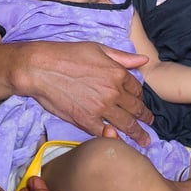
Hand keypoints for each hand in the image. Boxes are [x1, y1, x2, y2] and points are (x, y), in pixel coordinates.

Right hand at [16, 41, 153, 145]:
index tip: (141, 103)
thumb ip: (123, 57)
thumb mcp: (98, 48)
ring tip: (144, 141)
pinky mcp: (86, 120)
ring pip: (126, 124)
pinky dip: (114, 138)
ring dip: (137, 133)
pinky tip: (120, 142)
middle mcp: (113, 92)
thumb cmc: (67, 54)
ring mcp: (101, 108)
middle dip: (145, 118)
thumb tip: (144, 60)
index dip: (140, 97)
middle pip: (136, 108)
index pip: (137, 89)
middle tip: (150, 124)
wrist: (40, 68)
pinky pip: (105, 132)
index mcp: (118, 73)